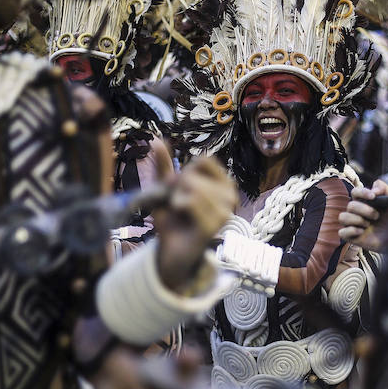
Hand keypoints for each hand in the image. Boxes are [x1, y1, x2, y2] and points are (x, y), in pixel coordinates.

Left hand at [156, 157, 237, 290]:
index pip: (205, 160)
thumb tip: (157, 139)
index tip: (179, 188)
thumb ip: (163, 165)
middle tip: (178, 204)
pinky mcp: (216, 224)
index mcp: (223, 183)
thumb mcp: (165, 188)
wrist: (170, 249)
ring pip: (193, 187)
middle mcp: (230, 195)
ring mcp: (225, 210)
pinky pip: (191, 201)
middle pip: (194, 174)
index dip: (185, 171)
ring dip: (177, 199)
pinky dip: (179, 207)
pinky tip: (182, 217)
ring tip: (181, 213)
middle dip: (177, 187)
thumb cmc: (173, 218)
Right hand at [338, 180, 387, 252]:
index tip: (373, 197)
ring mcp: (354, 225)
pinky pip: (342, 232)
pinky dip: (351, 230)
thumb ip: (385, 188)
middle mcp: (358, 212)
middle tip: (377, 216)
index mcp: (366, 202)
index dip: (362, 192)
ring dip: (356, 220)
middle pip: (350, 205)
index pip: (355, 192)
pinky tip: (362, 232)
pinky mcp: (353, 237)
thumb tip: (373, 188)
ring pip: (342, 217)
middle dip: (364, 210)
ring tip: (368, 224)